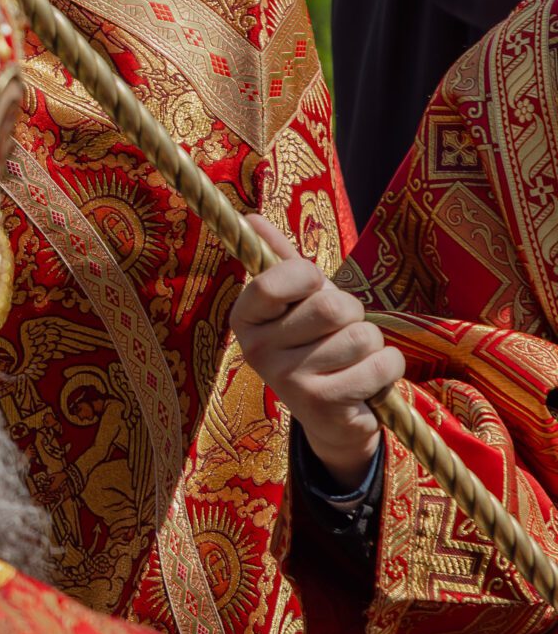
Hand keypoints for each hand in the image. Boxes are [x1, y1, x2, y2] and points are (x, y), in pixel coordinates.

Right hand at [231, 213, 403, 482]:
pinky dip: (388, 368)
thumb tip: (250, 216)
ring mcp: (287, 381)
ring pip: (361, 336)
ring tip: (354, 359)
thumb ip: (280, 261)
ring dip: (372, 344)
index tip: (313, 290)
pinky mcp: (323, 405)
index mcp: (244, 318)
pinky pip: (380, 366)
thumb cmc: (314, 344)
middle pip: (331, 306)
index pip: (280, 278)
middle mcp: (257, 350)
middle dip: (352, 314)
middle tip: (341, 331)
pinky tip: (369, 380)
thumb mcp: (297, 303)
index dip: (310, 278)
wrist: (330, 416)